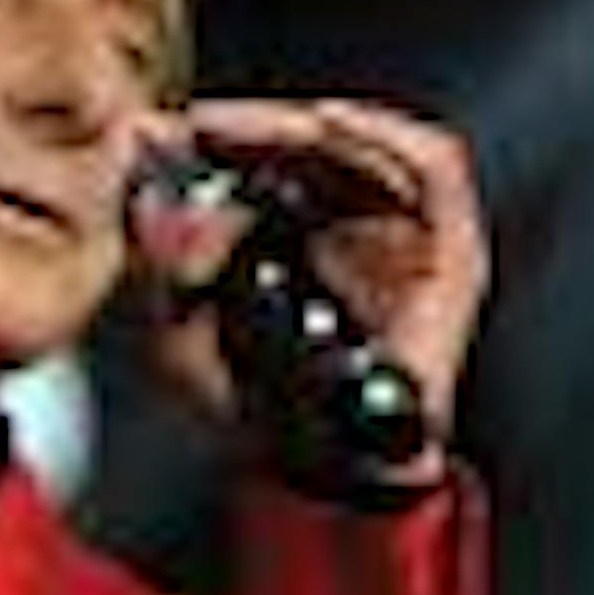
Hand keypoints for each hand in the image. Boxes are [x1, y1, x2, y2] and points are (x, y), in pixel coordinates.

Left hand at [132, 94, 491, 461]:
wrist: (326, 469)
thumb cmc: (261, 411)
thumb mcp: (181, 332)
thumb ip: (159, 262)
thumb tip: (140, 186)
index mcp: (299, 238)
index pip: (265, 162)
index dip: (218, 139)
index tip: (162, 133)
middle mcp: (356, 228)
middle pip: (312, 145)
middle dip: (251, 126)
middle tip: (201, 124)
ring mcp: (408, 236)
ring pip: (365, 144)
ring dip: (301, 127)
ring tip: (247, 127)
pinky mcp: (453, 249)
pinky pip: (433, 168)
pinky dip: (383, 135)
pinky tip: (324, 126)